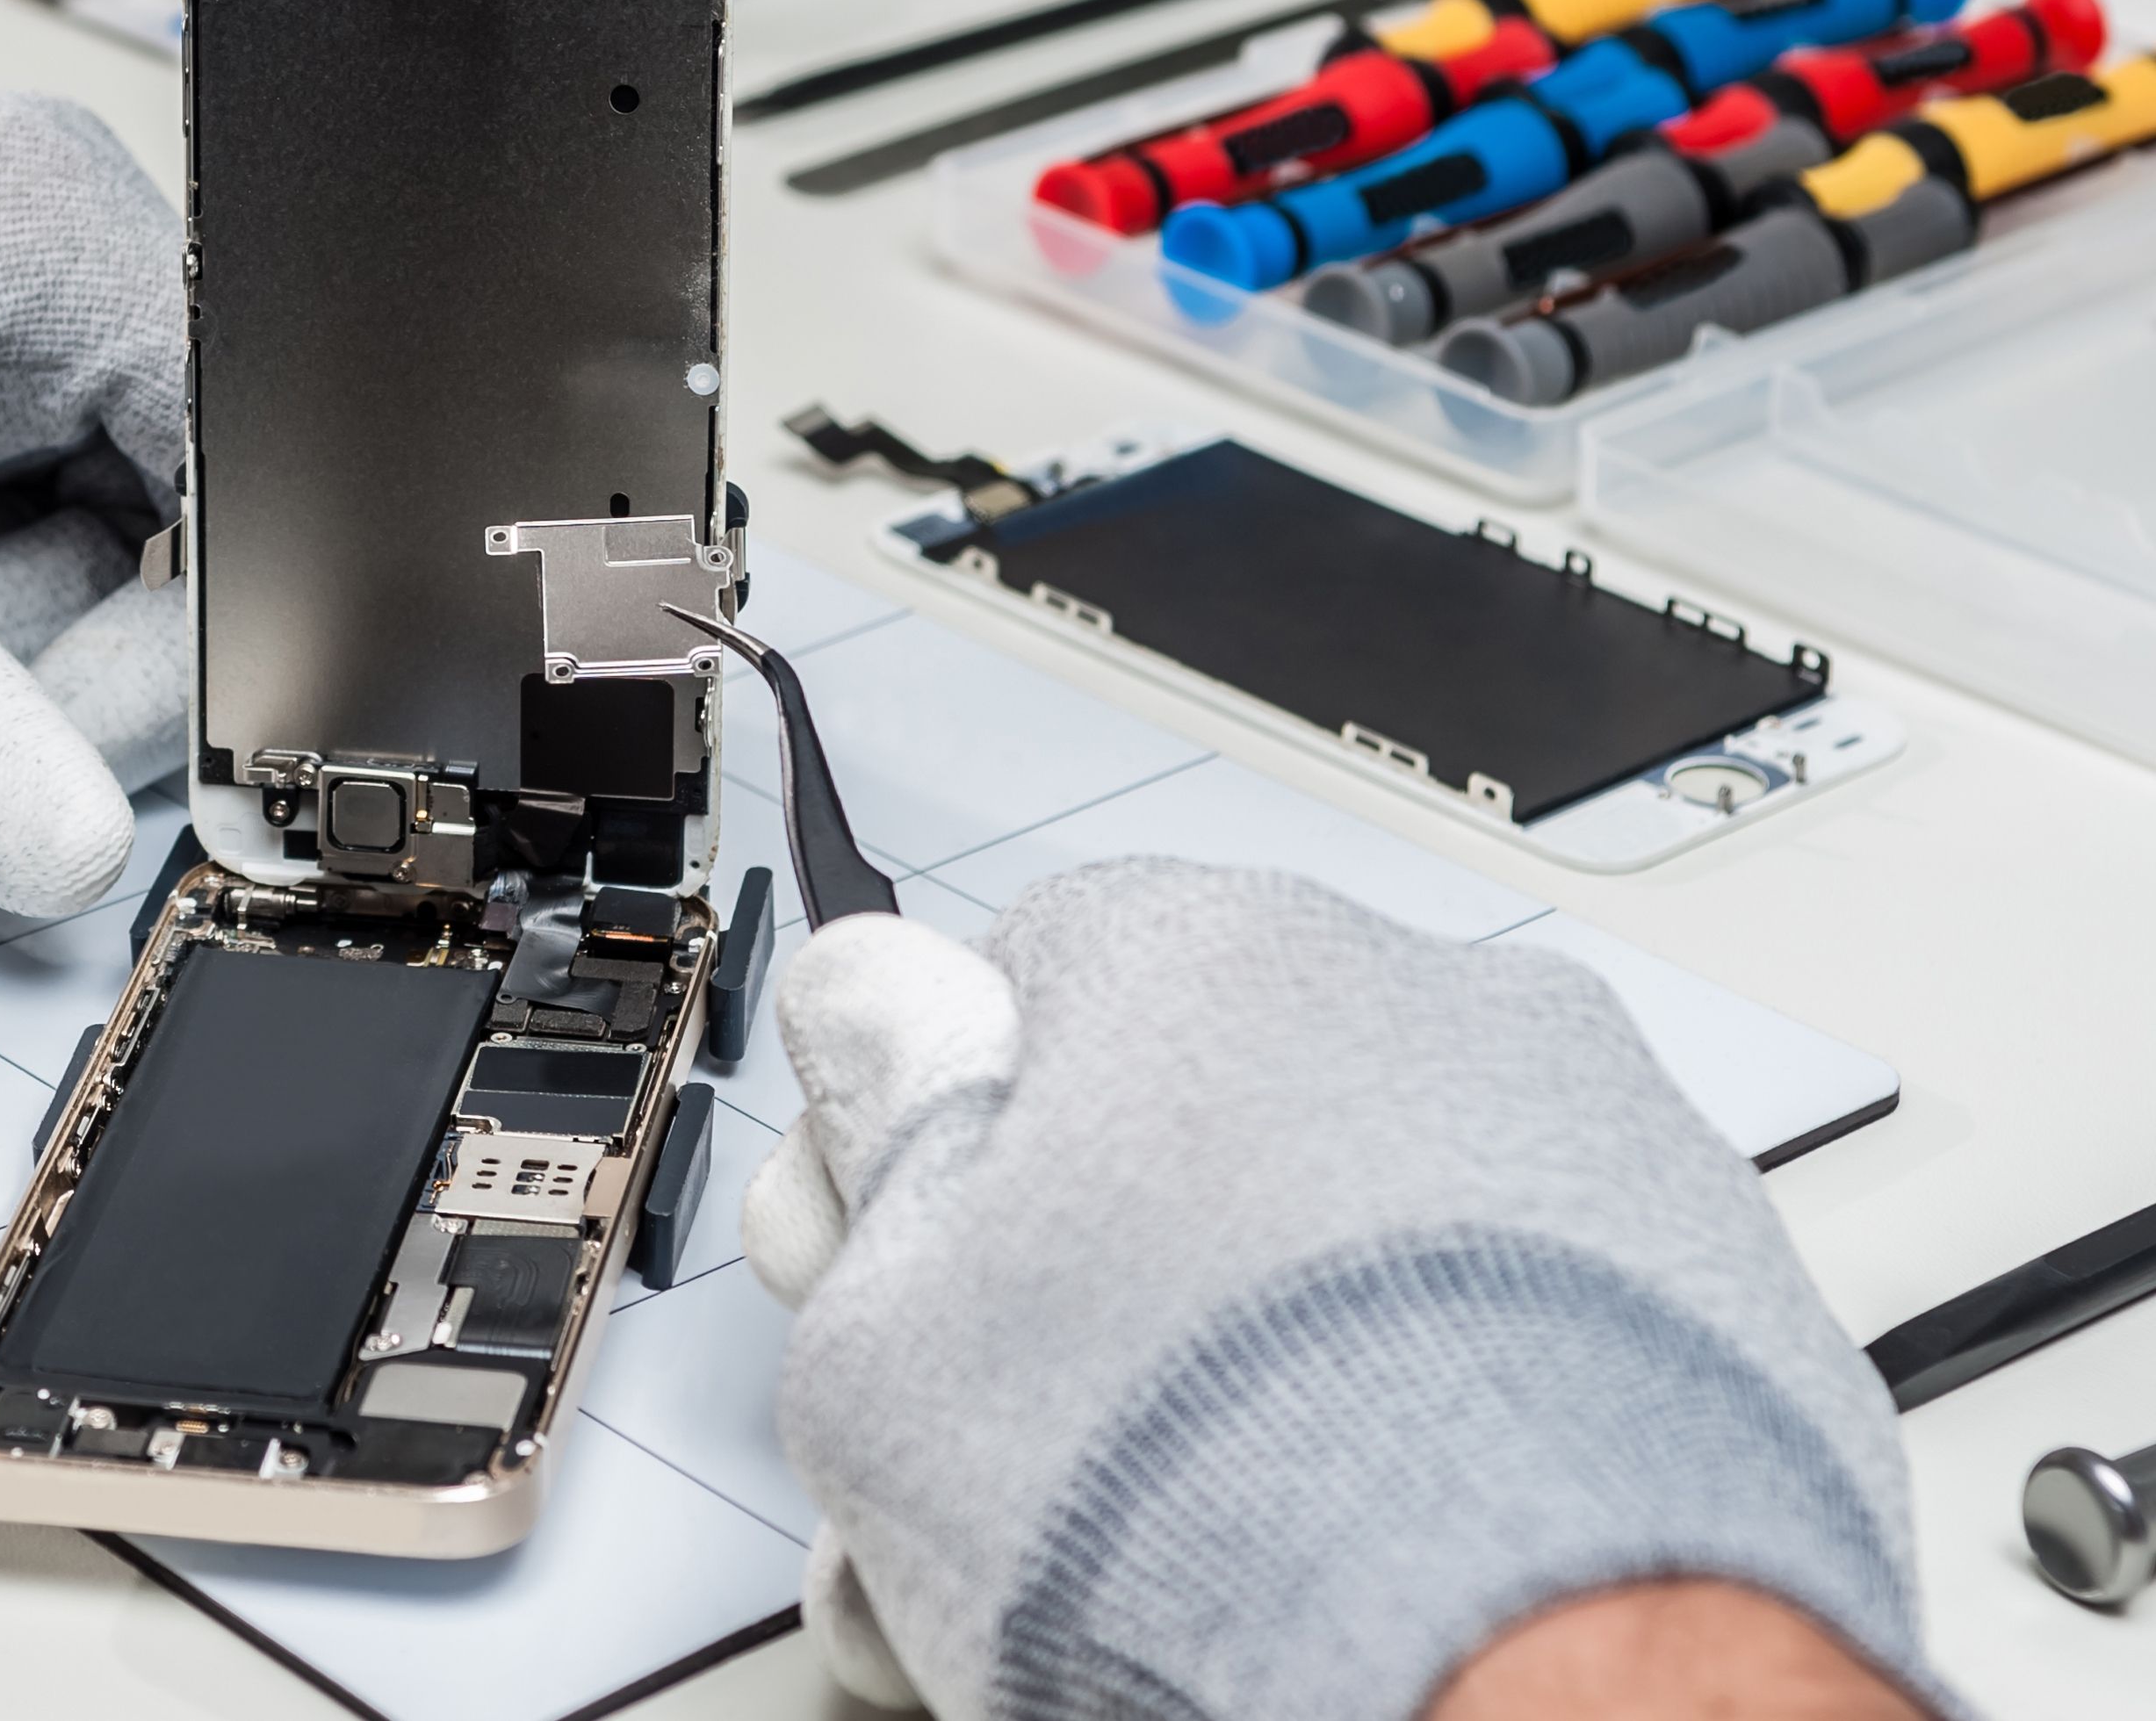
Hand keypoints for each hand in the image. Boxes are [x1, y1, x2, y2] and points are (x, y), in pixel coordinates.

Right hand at [738, 860, 1941, 1720]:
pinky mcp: (1724, 1315)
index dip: (924, 1168)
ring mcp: (1597, 1152)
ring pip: (1338, 1250)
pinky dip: (1432, 1436)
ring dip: (1247, 1374)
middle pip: (1175, 1131)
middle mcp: (1416, 1007)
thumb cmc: (1213, 1517)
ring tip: (1193, 1556)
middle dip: (1087, 1292)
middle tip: (1026, 1467)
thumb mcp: (886, 1331)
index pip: (997, 997)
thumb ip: (875, 1135)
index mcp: (1198, 951)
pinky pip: (1511, 1347)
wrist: (1537, 1690)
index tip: (905, 1296)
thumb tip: (880, 1022)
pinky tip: (1358, 1567)